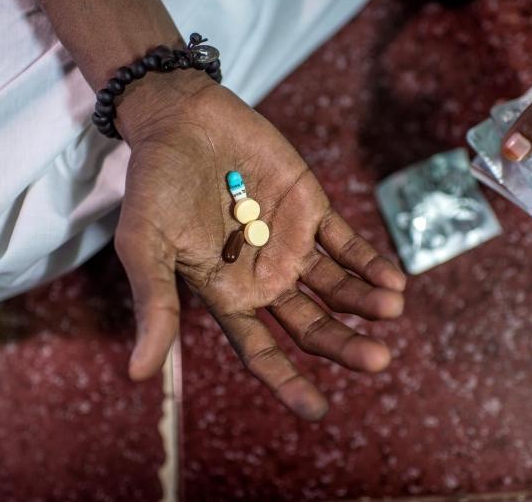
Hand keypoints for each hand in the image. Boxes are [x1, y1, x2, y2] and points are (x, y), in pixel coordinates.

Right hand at [113, 74, 406, 419]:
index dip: (289, 383)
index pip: (262, 351)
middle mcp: (265, 277)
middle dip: (345, 345)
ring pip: (337, 287)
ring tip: (392, 308)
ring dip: (366, 302)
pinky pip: (347, 243)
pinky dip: (370, 262)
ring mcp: (291, 243)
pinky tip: (393, 279)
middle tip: (378, 361)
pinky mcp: (311, 209)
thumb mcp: (145, 246)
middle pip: (312, 326)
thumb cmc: (154, 185)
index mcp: (227, 295)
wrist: (181, 120)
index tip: (319, 410)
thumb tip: (137, 375)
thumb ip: (155, 305)